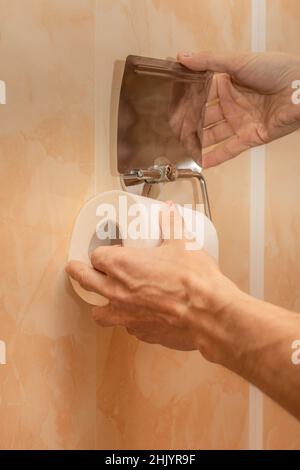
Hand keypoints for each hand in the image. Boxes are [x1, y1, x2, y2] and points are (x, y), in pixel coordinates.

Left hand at [66, 205, 242, 359]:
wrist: (209, 314)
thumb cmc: (194, 280)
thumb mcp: (183, 244)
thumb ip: (172, 225)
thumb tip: (169, 211)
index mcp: (122, 265)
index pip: (96, 256)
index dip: (99, 253)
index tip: (103, 253)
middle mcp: (117, 291)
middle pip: (85, 281)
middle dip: (80, 273)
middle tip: (77, 269)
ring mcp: (126, 316)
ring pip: (98, 312)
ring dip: (100, 304)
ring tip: (106, 300)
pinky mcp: (141, 333)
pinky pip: (126, 326)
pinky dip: (129, 320)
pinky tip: (140, 314)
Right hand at [177, 51, 299, 167]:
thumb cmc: (276, 69)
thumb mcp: (238, 61)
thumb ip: (209, 61)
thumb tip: (182, 58)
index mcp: (227, 85)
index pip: (199, 98)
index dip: (185, 105)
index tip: (170, 111)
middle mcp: (232, 104)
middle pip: (204, 119)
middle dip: (188, 126)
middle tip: (173, 133)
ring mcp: (240, 122)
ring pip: (213, 135)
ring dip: (198, 143)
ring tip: (183, 149)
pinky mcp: (251, 136)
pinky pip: (230, 149)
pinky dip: (216, 157)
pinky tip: (201, 163)